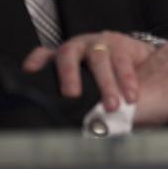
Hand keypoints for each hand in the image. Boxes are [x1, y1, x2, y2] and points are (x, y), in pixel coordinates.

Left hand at [23, 30, 156, 111]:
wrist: (138, 64)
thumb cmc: (99, 80)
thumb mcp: (81, 86)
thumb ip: (68, 98)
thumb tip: (55, 125)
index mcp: (61, 58)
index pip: (43, 55)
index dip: (36, 62)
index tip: (30, 72)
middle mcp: (78, 46)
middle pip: (68, 55)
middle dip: (69, 75)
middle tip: (72, 95)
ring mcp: (100, 43)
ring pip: (99, 59)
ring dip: (106, 84)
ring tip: (111, 106)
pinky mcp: (122, 43)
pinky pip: (123, 62)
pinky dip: (127, 81)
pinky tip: (130, 96)